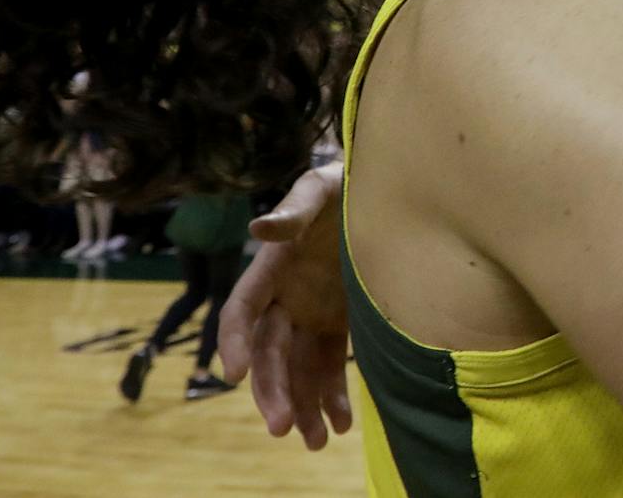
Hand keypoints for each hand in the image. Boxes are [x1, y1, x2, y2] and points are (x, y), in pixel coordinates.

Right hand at [218, 164, 352, 449]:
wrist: (388, 187)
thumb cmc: (346, 181)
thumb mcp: (322, 186)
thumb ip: (295, 209)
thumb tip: (260, 227)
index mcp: (272, 265)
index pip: (242, 309)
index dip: (235, 341)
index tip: (234, 374)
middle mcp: (286, 295)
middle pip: (269, 351)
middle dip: (272, 390)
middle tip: (283, 426)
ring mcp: (311, 312)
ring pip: (297, 368)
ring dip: (303, 405)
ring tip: (315, 442)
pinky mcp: (339, 322)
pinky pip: (330, 365)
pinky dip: (332, 395)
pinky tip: (340, 425)